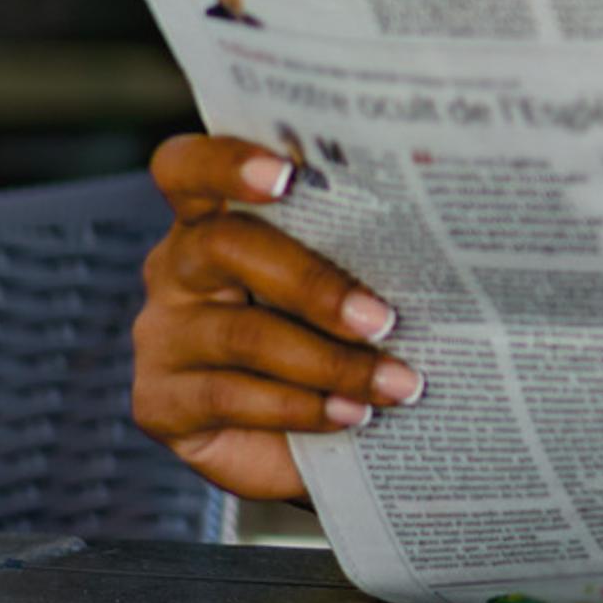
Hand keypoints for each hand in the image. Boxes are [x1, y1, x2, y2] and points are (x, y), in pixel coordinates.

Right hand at [131, 134, 420, 500]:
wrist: (327, 442)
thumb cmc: (347, 340)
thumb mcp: (354, 285)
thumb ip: (366, 251)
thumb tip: (442, 233)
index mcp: (217, 217)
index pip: (190, 168)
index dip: (226, 161)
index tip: (286, 173)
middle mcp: (178, 267)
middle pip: (224, 245)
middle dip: (314, 282)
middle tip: (384, 318)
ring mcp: (162, 335)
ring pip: (243, 334)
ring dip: (332, 362)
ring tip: (396, 383)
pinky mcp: (160, 403)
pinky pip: (230, 396)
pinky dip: (301, 406)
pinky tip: (351, 415)